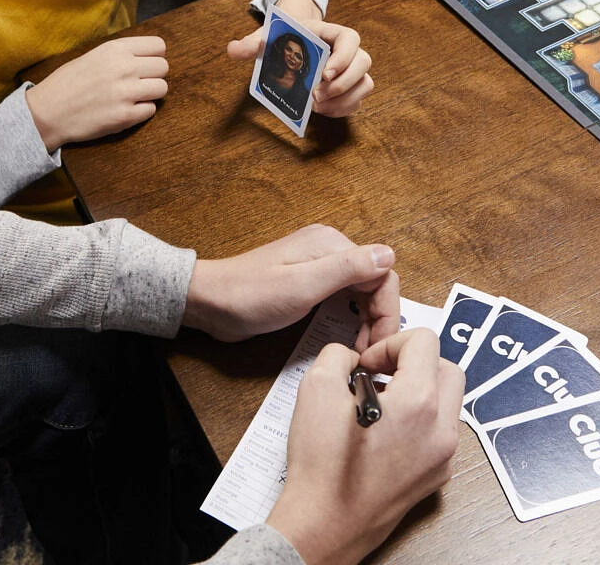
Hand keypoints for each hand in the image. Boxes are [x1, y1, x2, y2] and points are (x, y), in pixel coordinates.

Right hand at [25, 36, 167, 151]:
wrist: (47, 112)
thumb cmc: (67, 83)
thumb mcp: (93, 55)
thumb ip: (121, 54)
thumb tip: (148, 56)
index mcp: (115, 49)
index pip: (158, 46)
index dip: (154, 56)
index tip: (145, 64)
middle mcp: (123, 68)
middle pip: (163, 67)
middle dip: (154, 75)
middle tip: (138, 83)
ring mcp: (125, 93)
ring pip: (162, 89)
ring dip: (151, 94)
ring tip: (133, 97)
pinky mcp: (125, 116)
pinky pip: (151, 110)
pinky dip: (142, 111)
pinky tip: (126, 109)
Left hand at [182, 223, 398, 342]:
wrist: (210, 302)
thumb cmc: (250, 295)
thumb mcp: (302, 286)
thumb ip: (346, 269)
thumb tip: (389, 253)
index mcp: (330, 244)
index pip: (383, 273)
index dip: (387, 311)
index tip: (379, 346)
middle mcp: (328, 249)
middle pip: (375, 282)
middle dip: (380, 319)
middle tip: (369, 354)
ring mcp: (318, 265)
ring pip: (362, 291)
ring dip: (368, 320)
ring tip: (360, 350)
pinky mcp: (308, 282)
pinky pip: (343, 297)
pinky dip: (351, 318)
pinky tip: (346, 337)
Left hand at [228, 0, 373, 116]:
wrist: (293, 41)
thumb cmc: (284, 38)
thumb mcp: (267, 37)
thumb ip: (252, 43)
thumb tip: (233, 49)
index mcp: (329, 33)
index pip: (350, 38)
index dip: (343, 56)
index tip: (324, 74)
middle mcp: (346, 50)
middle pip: (363, 62)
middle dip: (343, 83)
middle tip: (316, 95)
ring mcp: (351, 70)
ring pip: (365, 83)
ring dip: (345, 99)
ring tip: (317, 106)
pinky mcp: (350, 87)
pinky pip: (358, 99)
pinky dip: (343, 108)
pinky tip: (321, 111)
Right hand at [266, 331, 463, 564]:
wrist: (325, 522)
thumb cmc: (323, 463)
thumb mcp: (317, 386)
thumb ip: (338, 354)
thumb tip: (350, 357)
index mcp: (419, 403)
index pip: (425, 341)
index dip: (389, 343)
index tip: (367, 363)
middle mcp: (441, 430)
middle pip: (447, 368)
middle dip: (413, 361)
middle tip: (379, 374)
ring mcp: (442, 457)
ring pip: (447, 400)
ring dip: (418, 388)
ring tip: (378, 401)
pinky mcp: (435, 476)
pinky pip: (439, 430)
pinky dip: (418, 418)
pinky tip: (382, 429)